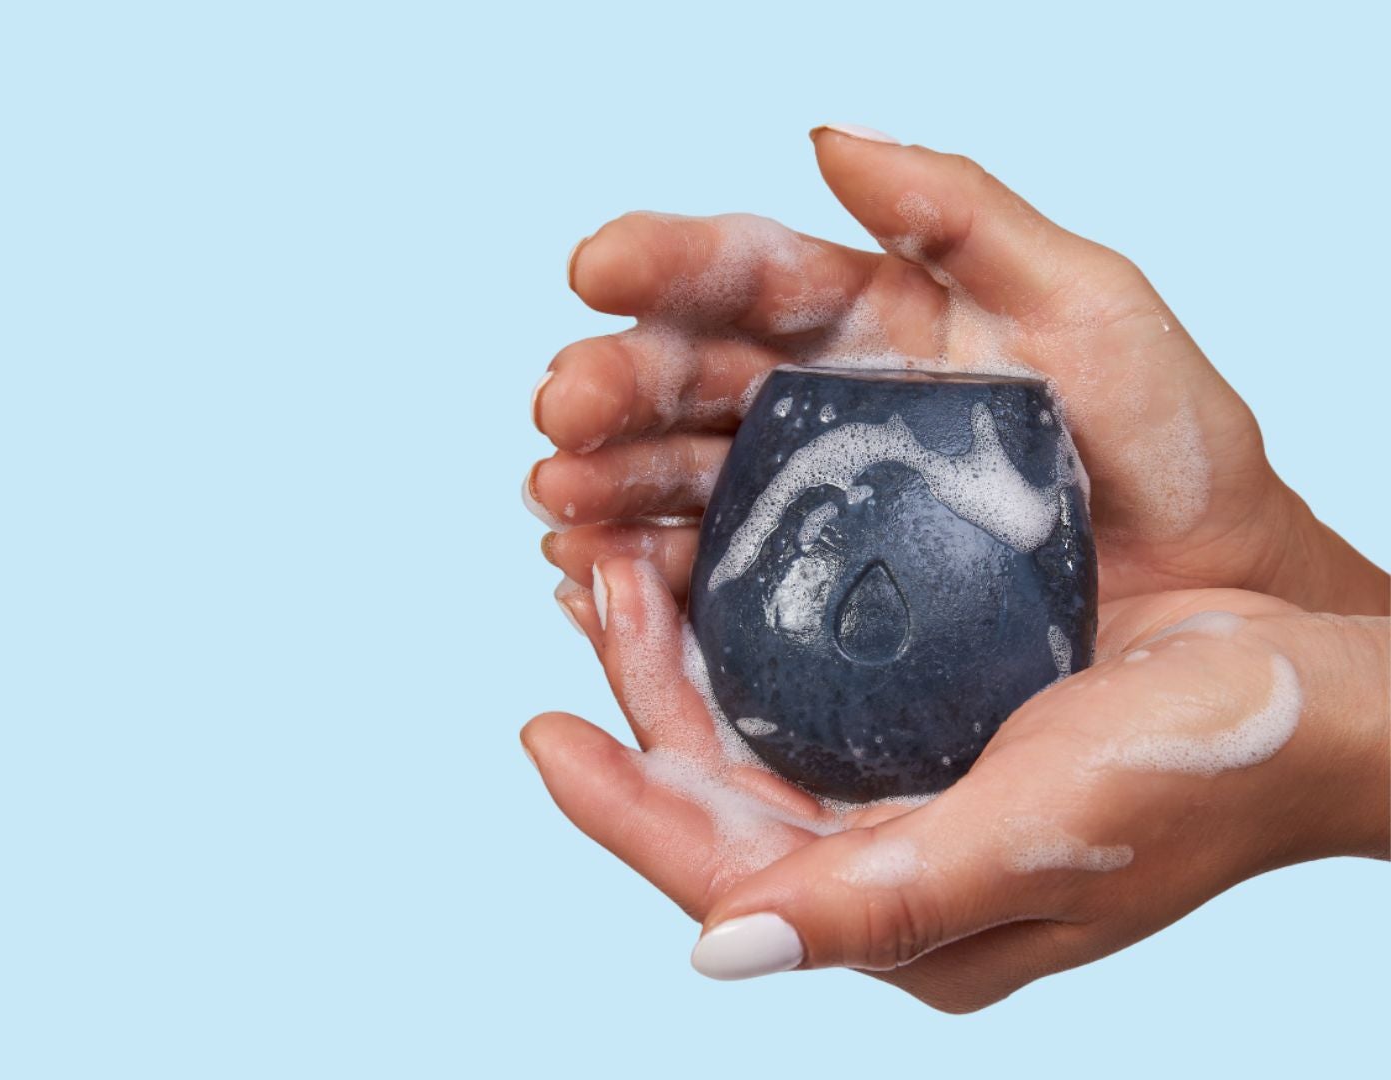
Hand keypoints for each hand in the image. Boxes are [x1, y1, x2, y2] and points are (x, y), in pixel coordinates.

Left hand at [525, 558, 1388, 1011]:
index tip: (540, 730)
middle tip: (586, 580)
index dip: (622, 809)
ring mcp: (910, 799)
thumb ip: (881, 900)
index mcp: (906, 925)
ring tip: (619, 560)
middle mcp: (892, 871)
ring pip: (752, 735)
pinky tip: (713, 565)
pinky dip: (748, 631)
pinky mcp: (936, 731)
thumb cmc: (1203, 773)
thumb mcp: (1039, 837)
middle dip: (641, 700)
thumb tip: (720, 951)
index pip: (722, 876)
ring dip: (680, 657)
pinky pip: (806, 688)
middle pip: (718, 796)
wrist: (1321, 700)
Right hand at [528, 127, 1386, 613]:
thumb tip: (828, 139)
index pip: (748, 277)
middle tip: (563, 404)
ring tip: (559, 496)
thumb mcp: (1091, 304)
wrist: (1217, 601)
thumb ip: (964, 214)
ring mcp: (809, 508)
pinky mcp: (806, 607)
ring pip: (675, 483)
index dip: (667, 265)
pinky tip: (589, 575)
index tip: (596, 263)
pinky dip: (636, 581)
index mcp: (871, 323)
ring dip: (602, 486)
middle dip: (613, 388)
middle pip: (688, 382)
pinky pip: (703, 587)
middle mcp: (820, 408)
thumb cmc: (1169, 452)